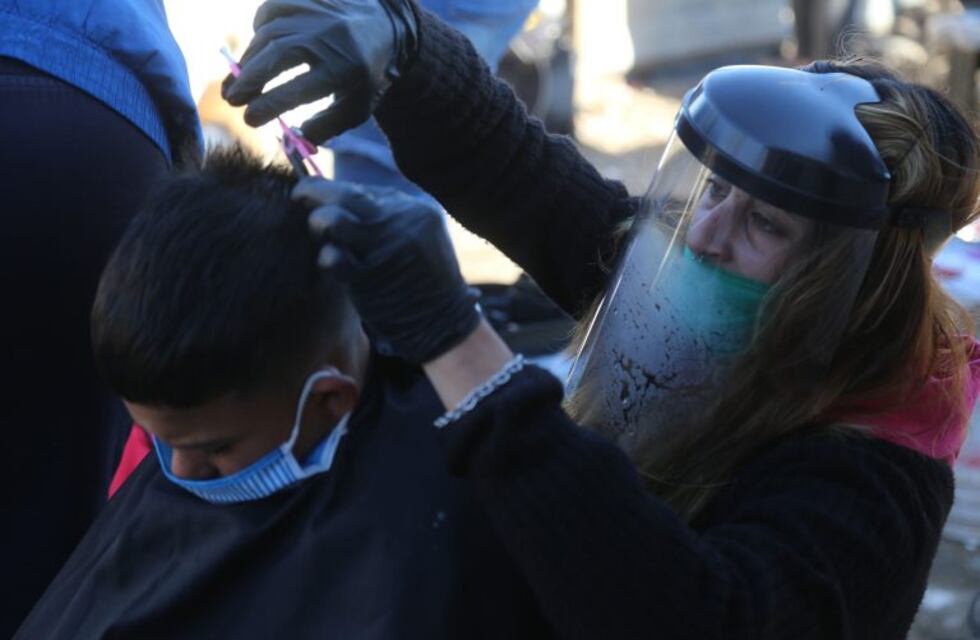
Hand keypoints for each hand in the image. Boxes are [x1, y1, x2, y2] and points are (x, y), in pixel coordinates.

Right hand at [222, 0, 418, 143]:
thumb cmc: (365, 77)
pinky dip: (258, 29)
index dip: (270, 105)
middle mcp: (328, 38)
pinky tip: (257, 47)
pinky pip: (271, 10)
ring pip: (269, 34)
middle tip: (231, 100)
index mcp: (344, 70)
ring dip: (248, 60)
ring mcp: (316, 14)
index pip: (299, 89)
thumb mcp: (356, 108)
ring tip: (238, 83)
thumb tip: (294, 137)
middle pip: (279, 56)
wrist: (385, 29)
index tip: (249, 119)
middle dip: (250, 80)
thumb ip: (327, 127)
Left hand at [293, 178, 480, 363]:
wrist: (444, 319)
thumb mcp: (422, 230)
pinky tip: (331, 261)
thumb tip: (343, 190)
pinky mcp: (372, 277)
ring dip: (319, 223)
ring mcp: (385, 248)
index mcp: (413, 207)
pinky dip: (327, 258)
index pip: (360, 187)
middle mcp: (399, 222)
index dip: (327, 186)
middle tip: (301, 199)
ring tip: (321, 232)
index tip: (310, 191)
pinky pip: (335, 260)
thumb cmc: (425, 274)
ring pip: (334, 221)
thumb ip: (390, 209)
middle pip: (344, 195)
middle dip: (313, 193)